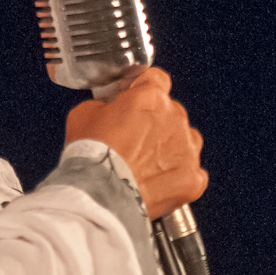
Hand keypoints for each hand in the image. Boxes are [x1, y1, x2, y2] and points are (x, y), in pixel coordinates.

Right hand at [64, 67, 207, 218]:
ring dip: (169, 148)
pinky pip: (192, 173)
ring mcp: (187, 149)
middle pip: (170, 111)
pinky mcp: (192, 177)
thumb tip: (108, 108)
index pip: (155, 79)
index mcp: (150, 97)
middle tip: (131, 139)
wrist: (100, 195)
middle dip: (153, 122)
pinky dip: (177, 177)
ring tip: (145, 164)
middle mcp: (174, 118)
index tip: (135, 96)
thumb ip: (104, 104)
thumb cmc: (91, 157)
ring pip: (185, 141)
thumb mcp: (83, 114)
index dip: (142, 87)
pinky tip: (157, 182)